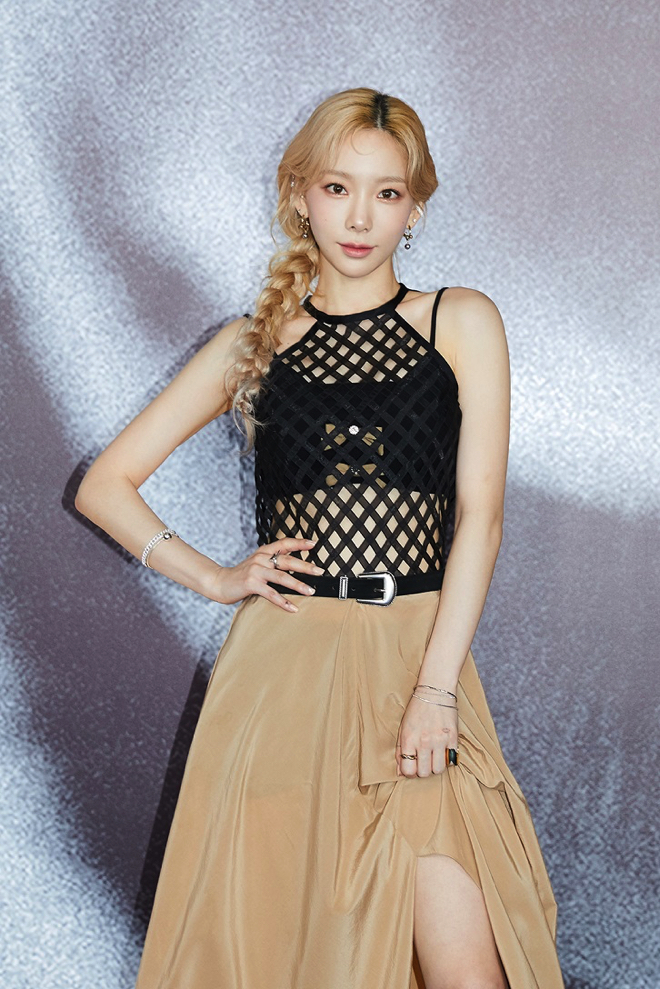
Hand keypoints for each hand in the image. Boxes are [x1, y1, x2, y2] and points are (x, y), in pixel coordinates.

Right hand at [204, 537, 322, 611]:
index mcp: (263, 551)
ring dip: (298, 584)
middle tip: (319, 571)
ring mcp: (256, 571)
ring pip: (282, 577)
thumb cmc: (241, 575)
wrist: (219, 582)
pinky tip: (293, 607)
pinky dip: (283, 601)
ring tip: (310, 591)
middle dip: (305, 566)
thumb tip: (294, 565)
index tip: (313, 544)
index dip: (299, 543)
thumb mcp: (257, 563)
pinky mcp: (251, 584)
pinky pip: (271, 594)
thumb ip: (271, 562)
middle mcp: (260, 558)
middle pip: (287, 560)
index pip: (284, 543)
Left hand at [395, 690, 458, 777]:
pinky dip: (446, 759)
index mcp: (409, 739)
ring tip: (433, 757)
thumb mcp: (403, 728)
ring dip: (435, 766)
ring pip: (438, 770)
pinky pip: (450, 760)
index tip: (412, 767)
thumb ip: (400, 751)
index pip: (408, 770)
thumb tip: (400, 772)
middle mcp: (424, 741)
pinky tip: (442, 750)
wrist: (435, 692)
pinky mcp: (453, 738)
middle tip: (423, 762)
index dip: (409, 773)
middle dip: (422, 770)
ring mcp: (440, 740)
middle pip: (424, 773)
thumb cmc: (417, 710)